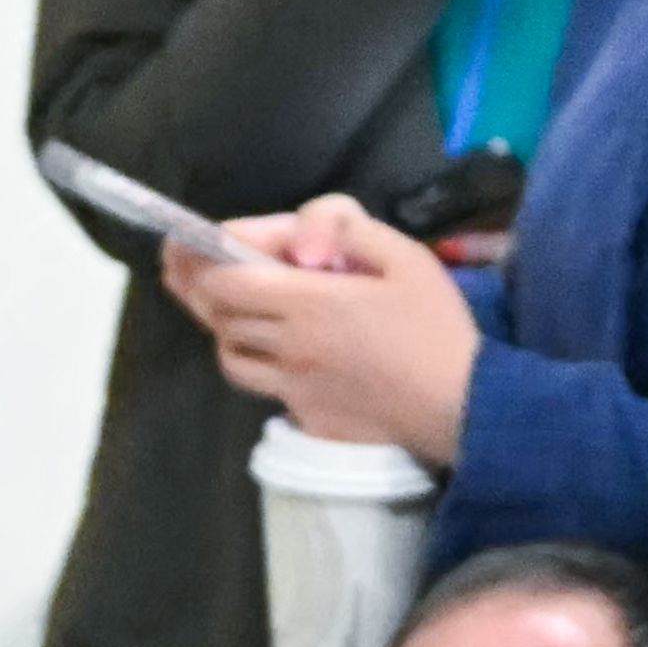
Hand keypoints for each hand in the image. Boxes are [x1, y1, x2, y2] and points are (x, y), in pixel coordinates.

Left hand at [162, 198, 482, 461]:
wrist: (463, 407)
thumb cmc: (435, 327)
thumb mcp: (404, 257)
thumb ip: (346, 230)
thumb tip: (299, 239)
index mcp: (309, 301)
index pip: (226, 278)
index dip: (199, 258)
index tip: (187, 241)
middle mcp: (288, 344)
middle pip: (217, 314)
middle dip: (198, 286)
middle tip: (184, 266)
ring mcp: (292, 386)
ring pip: (228, 354)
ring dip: (222, 327)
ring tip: (231, 308)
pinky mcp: (304, 416)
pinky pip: (259, 386)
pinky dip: (251, 363)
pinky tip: (268, 349)